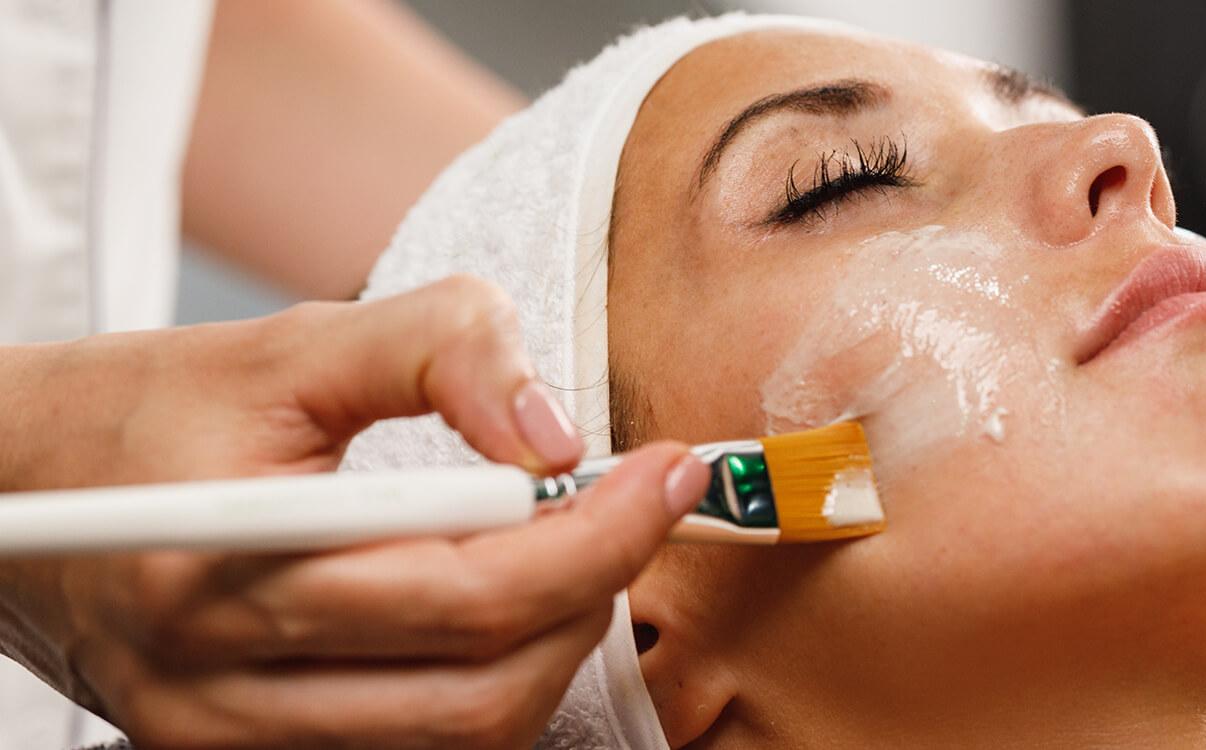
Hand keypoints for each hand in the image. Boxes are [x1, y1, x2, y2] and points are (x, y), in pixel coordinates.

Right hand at [0, 277, 708, 747]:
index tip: (667, 473)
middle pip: (484, 688)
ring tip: (563, 556)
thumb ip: (437, 349)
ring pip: (461, 741)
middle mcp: (218, 686)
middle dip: (592, 597)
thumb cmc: (148, 412)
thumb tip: (557, 431)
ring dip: (550, 652)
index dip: (599, 538)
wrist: (6, 493)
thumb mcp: (290, 342)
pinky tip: (498, 616)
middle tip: (626, 511)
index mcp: (223, 564)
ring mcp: (226, 743)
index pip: (469, 590)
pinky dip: (484, 691)